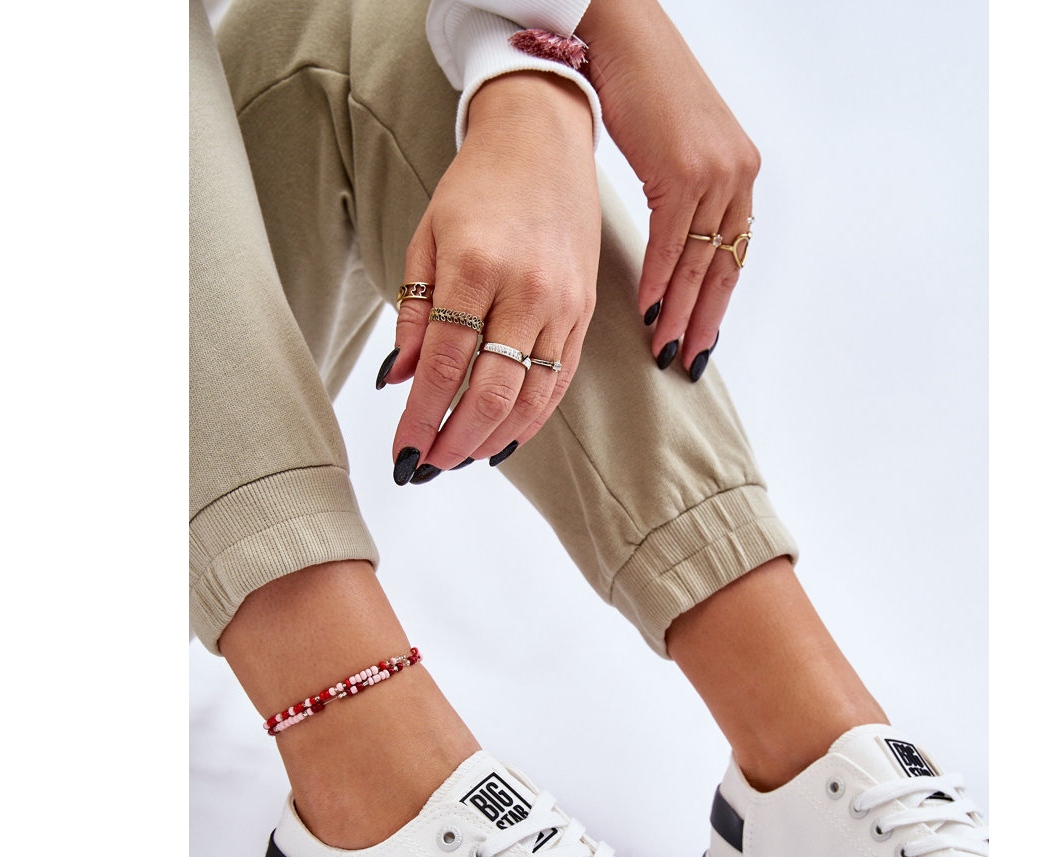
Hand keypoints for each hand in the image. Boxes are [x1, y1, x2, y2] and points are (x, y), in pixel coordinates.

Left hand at [381, 72, 599, 481]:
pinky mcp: (584, 313)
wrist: (543, 142)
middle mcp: (526, 290)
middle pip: (491, 391)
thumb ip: (414, 313)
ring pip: (530, 396)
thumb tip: (399, 380)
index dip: (420, 417)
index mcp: (476, 266)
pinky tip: (503, 439)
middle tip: (426, 467)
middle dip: (454, 439)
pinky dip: (531, 419)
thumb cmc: (476, 188)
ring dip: (491, 438)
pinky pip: (559, 381)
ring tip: (458, 460)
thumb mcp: (426, 238)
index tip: (401, 451)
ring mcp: (563, 305)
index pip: (445, 365)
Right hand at [577, 0, 759, 377]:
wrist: (622, 39)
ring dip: (681, 311)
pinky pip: (673, 241)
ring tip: (665, 348)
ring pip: (700, 261)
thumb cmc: (644, 89)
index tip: (701, 341)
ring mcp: (716, 172)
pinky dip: (661, 280)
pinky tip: (651, 310)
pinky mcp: (685, 170)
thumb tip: (675, 245)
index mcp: (740, 174)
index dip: (717, 305)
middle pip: (723, 266)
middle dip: (704, 321)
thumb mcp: (677, 150)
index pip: (733, 256)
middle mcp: (737, 175)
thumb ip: (685, 196)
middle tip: (687, 361)